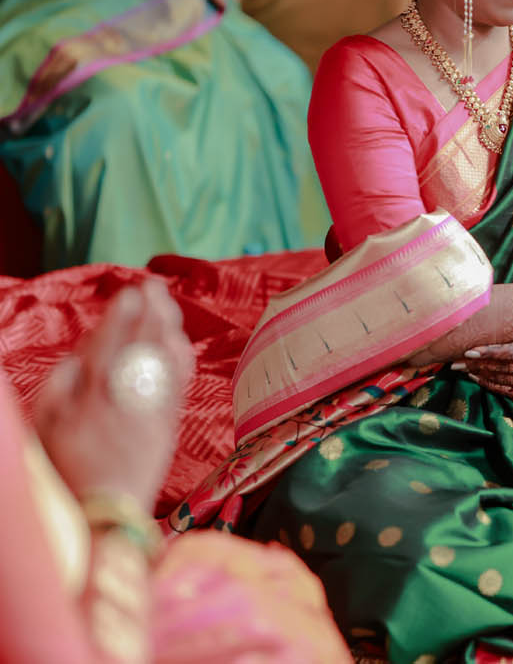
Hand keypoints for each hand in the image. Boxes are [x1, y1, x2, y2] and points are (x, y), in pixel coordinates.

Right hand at [32, 281, 193, 508]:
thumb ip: (59, 388)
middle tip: (153, 284)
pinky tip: (180, 339)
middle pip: (140, 347)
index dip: (121, 318)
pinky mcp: (169, 425)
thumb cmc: (67, 470)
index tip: (129, 293)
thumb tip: (78, 357)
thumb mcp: (45, 429)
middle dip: (149, 312)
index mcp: (90, 401)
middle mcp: (124, 402)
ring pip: (162, 361)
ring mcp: (150, 413)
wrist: (105, 514)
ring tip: (167, 302)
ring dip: (167, 327)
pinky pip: (178, 383)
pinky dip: (180, 358)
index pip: (108, 348)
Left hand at [451, 338, 512, 399]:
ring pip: (500, 379)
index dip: (488, 352)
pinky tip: (475, 377)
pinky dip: (487, 383)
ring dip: (478, 374)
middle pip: (501, 367)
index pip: (509, 352)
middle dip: (477, 364)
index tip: (469, 351)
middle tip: (456, 360)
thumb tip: (483, 327)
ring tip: (461, 368)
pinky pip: (504, 390)